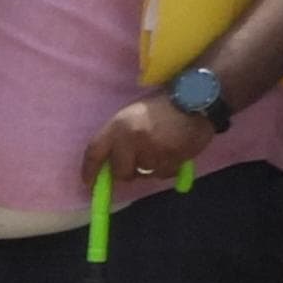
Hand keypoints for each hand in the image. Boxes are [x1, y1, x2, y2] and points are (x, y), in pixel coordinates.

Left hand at [79, 92, 216, 187]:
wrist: (193, 99)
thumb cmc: (160, 107)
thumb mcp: (131, 116)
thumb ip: (118, 139)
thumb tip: (108, 167)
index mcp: (117, 125)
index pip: (94, 152)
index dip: (89, 170)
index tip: (88, 183)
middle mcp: (130, 139)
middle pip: (121, 173)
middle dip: (127, 173)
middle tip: (137, 163)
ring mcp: (152, 150)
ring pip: (145, 175)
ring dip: (151, 167)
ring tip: (161, 147)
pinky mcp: (171, 158)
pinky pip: (164, 174)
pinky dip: (168, 167)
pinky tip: (174, 150)